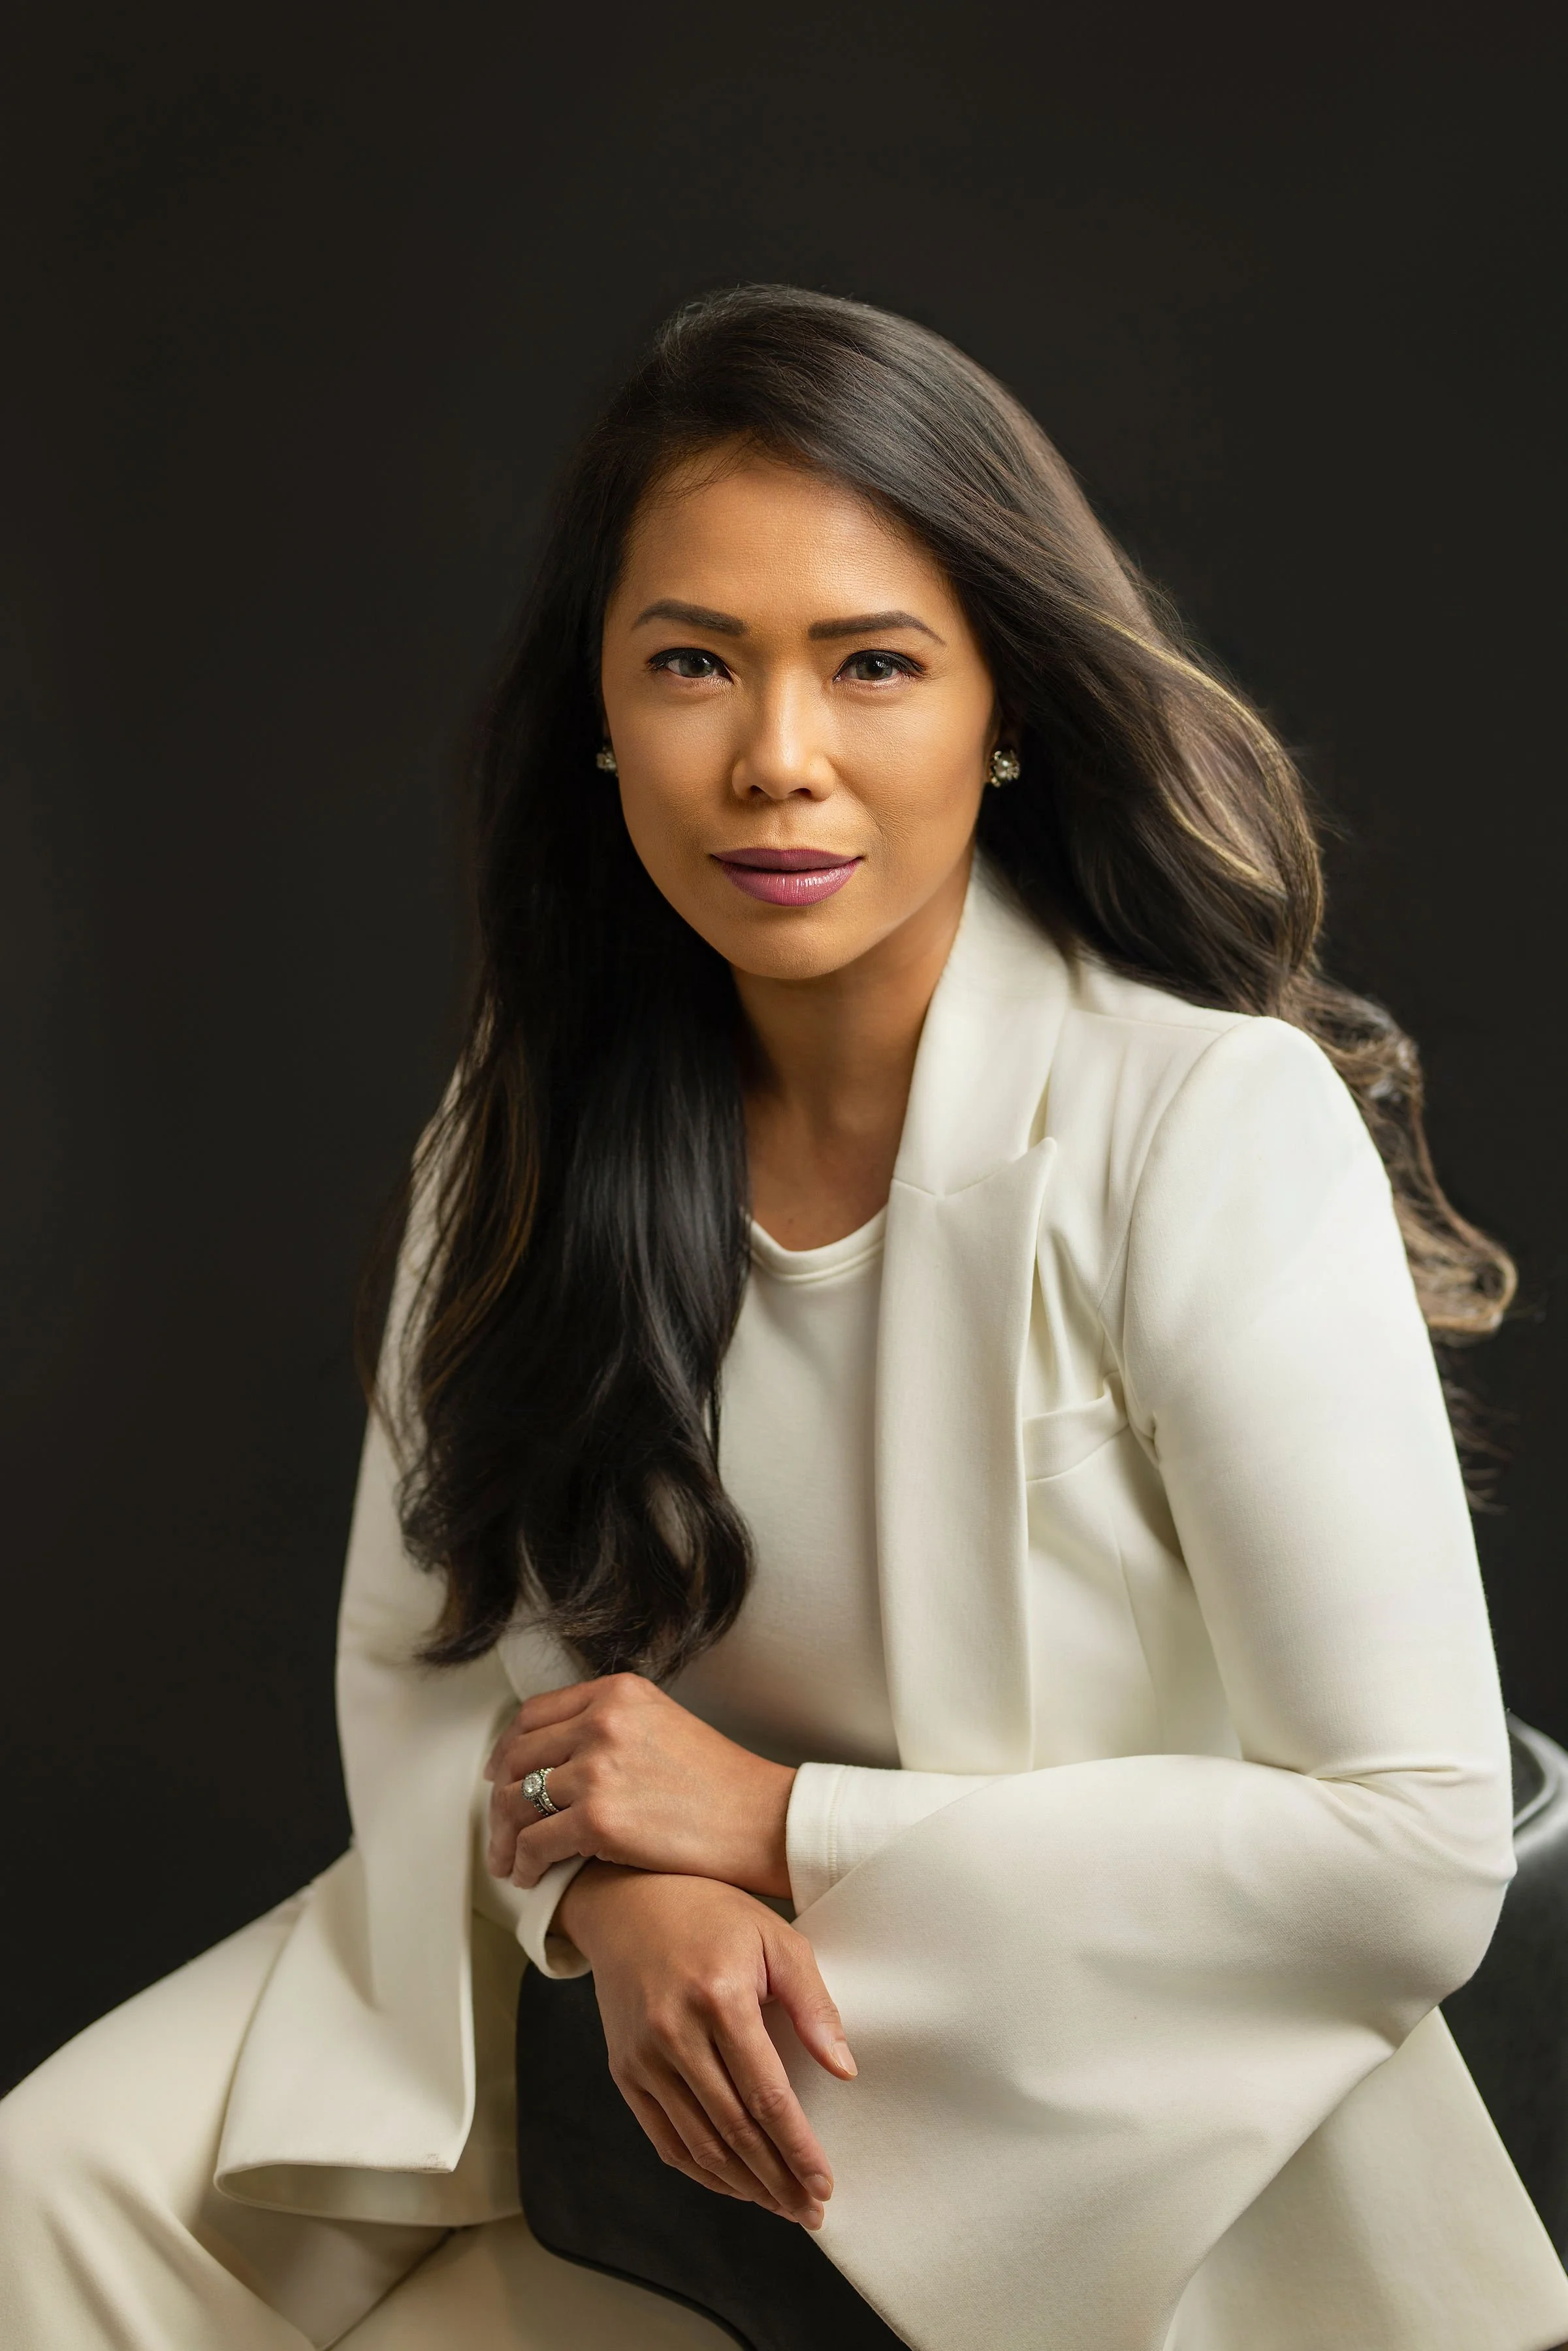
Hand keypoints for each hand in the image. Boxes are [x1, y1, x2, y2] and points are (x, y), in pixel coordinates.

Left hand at [485, 1673, 795, 1895]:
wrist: (762, 1819)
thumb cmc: (720, 1783)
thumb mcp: (660, 1724)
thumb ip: (610, 1725)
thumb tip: (557, 1756)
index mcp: (616, 1692)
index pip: (533, 1715)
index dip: (507, 1751)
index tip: (500, 1776)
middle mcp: (602, 1720)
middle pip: (518, 1759)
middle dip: (500, 1801)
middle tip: (501, 1830)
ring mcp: (598, 1767)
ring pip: (519, 1803)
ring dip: (507, 1840)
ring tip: (511, 1862)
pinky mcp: (599, 1818)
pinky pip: (536, 1843)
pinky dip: (525, 1864)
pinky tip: (531, 1876)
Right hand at [556, 1863, 855, 2226]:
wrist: (627, 1901)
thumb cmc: (712, 1915)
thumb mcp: (775, 1938)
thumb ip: (813, 2003)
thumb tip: (843, 2070)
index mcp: (719, 1997)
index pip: (767, 2095)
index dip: (798, 2147)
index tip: (825, 2183)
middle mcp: (675, 2033)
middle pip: (734, 2130)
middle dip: (777, 2179)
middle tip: (811, 2210)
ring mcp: (643, 2056)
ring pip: (698, 2144)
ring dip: (744, 2185)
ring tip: (781, 2205)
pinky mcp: (624, 2070)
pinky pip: (664, 2138)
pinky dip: (700, 2171)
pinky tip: (733, 2183)